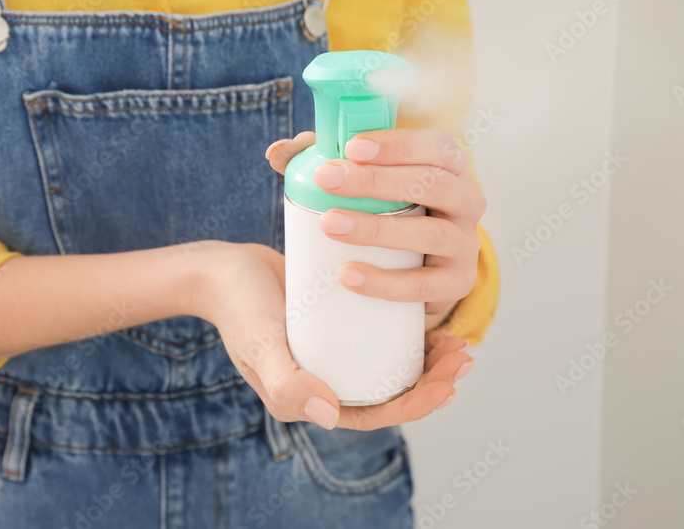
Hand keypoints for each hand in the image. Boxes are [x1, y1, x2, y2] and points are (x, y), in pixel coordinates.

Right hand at [193, 241, 472, 430]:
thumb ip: (286, 384)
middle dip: (434, 378)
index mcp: (316, 399)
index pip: (379, 412)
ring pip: (389, 361)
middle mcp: (329, 378)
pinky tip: (430, 308)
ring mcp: (335, 351)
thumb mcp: (260, 346)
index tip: (451, 377)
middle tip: (462, 352)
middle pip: (392, 388)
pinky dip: (406, 328)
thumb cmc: (239, 309)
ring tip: (455, 336)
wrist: (221, 270)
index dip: (421, 401)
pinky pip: (378, 332)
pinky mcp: (338, 322)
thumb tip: (331, 414)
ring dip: (426, 356)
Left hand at [266, 129, 485, 328]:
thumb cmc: (389, 211)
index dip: (398, 144)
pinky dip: (385, 282)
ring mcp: (465, 245)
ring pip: (431, 233)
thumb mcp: (366, 182)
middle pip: (433, 184)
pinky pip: (425, 285)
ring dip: (378, 228)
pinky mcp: (457, 283)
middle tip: (327, 180)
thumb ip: (323, 159)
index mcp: (449, 166)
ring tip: (330, 225)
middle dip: (378, 180)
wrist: (416, 271)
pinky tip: (348, 274)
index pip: (436, 146)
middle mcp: (467, 200)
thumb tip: (277, 151)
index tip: (352, 147)